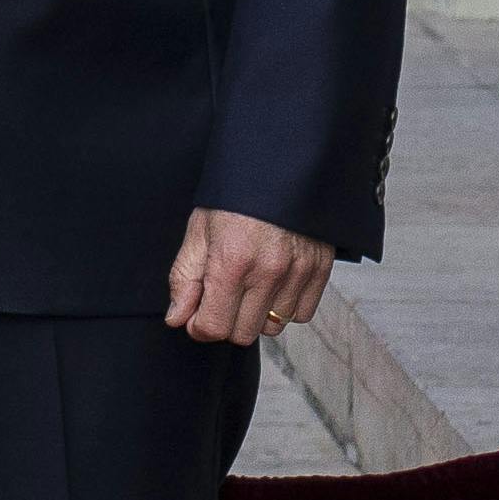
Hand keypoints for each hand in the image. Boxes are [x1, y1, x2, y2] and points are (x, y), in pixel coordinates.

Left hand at [164, 207, 334, 345]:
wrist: (279, 166)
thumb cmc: (233, 197)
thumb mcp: (199, 230)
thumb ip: (185, 277)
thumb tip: (178, 319)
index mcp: (231, 261)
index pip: (213, 326)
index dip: (198, 326)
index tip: (196, 314)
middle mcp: (268, 271)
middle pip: (243, 333)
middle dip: (226, 320)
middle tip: (221, 295)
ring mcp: (298, 273)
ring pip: (273, 327)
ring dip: (257, 314)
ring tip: (249, 284)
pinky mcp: (320, 270)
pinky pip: (301, 314)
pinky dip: (285, 306)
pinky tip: (273, 283)